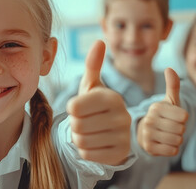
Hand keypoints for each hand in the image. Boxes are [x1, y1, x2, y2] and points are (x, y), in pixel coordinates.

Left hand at [67, 40, 130, 165]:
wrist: (111, 132)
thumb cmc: (95, 105)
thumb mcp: (92, 85)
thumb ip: (93, 64)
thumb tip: (100, 41)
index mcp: (113, 97)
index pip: (75, 107)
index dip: (71, 109)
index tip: (79, 107)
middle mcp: (123, 117)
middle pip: (76, 125)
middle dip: (74, 124)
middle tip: (85, 121)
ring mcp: (124, 137)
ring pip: (81, 141)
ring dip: (79, 138)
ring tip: (89, 131)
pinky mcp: (120, 154)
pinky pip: (87, 154)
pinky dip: (86, 151)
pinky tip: (95, 143)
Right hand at [137, 68, 187, 155]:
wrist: (145, 133)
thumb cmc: (163, 116)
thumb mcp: (169, 101)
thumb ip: (172, 85)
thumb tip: (170, 68)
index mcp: (156, 107)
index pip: (184, 116)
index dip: (182, 118)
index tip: (173, 117)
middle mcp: (149, 120)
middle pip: (181, 129)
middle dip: (179, 130)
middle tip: (169, 127)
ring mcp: (147, 134)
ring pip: (178, 140)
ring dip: (176, 140)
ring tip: (167, 135)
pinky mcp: (149, 148)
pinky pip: (173, 151)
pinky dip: (172, 149)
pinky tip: (163, 144)